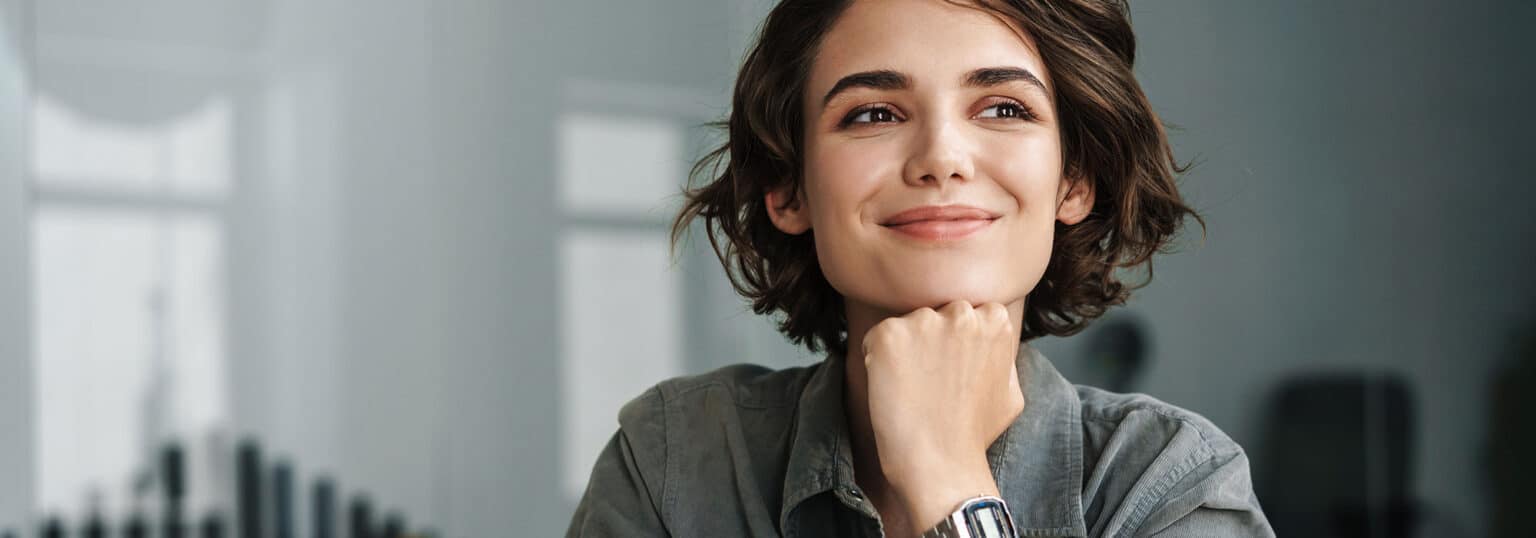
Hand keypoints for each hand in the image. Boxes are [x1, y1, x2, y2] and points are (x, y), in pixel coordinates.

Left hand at [862, 300, 1025, 531]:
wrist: (941, 465)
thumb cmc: (974, 435)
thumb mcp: (1011, 391)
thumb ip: (1002, 356)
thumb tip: (993, 344)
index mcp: (994, 320)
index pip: (966, 312)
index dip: (954, 342)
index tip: (951, 370)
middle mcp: (961, 313)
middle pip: (935, 314)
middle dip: (929, 340)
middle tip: (929, 381)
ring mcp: (924, 322)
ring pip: (906, 325)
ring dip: (903, 350)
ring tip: (912, 389)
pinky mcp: (889, 336)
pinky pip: (875, 338)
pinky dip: (876, 360)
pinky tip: (892, 388)